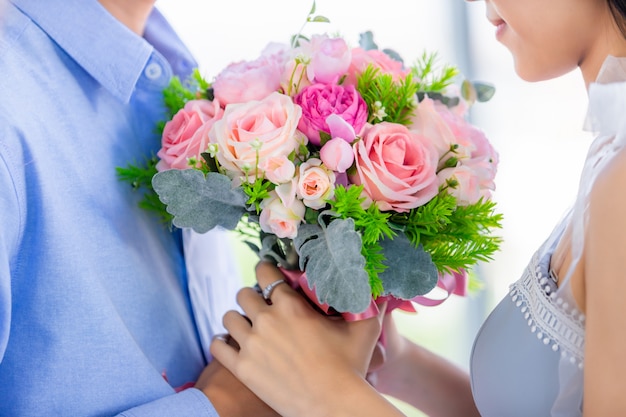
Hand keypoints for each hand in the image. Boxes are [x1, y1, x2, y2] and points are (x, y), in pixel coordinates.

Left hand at [210, 261, 385, 416]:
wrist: (333, 404)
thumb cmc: (350, 367)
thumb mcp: (363, 331)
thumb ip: (369, 306)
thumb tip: (381, 290)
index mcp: (291, 306)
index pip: (265, 273)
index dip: (264, 270)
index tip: (267, 274)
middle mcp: (267, 320)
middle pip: (243, 294)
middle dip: (251, 297)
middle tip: (259, 306)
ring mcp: (252, 344)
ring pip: (229, 317)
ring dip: (237, 318)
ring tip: (245, 325)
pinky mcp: (242, 368)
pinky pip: (217, 346)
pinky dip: (221, 342)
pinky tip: (229, 343)